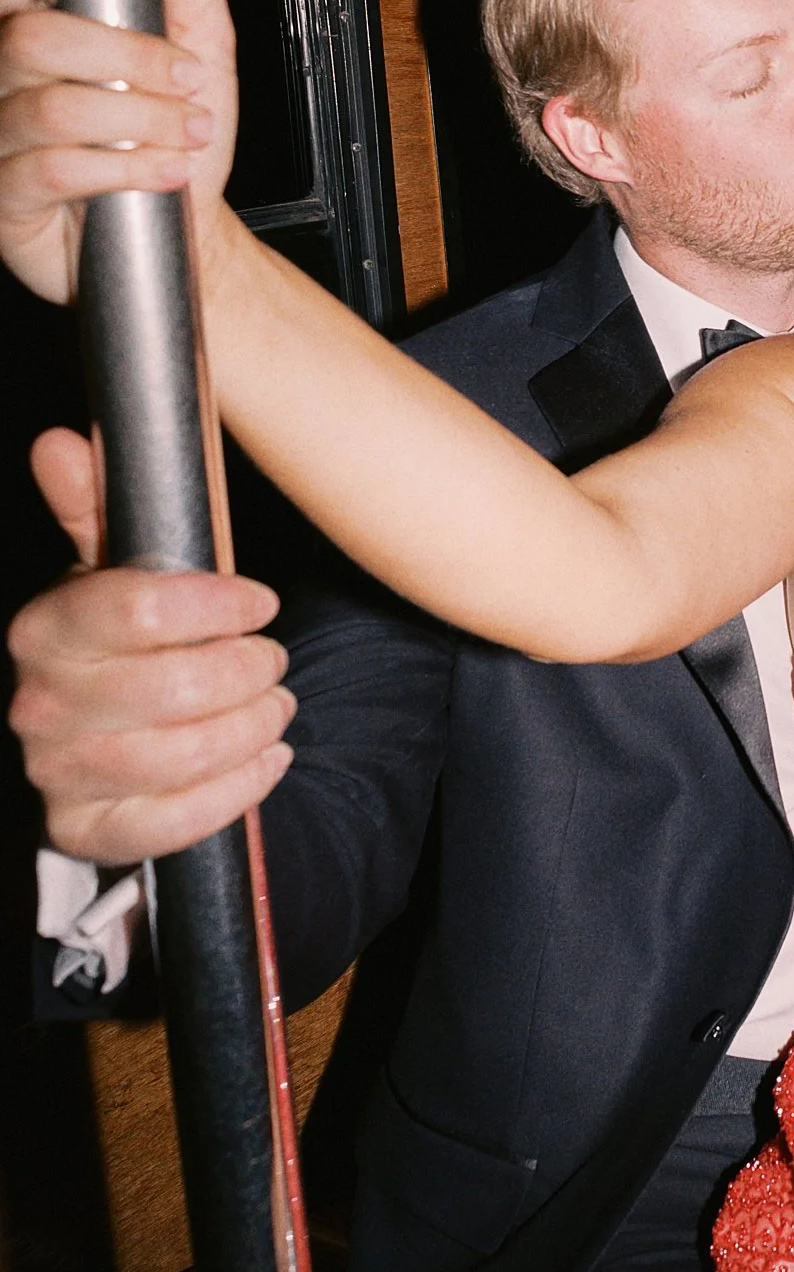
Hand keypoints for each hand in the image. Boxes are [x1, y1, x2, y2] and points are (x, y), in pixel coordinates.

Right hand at [0, 0, 238, 303]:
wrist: (183, 223)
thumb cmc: (177, 131)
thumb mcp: (201, 49)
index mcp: (39, 25)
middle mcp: (3, 75)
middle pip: (31, 39)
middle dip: (128, 56)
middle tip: (187, 77)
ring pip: (52, 107)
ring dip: (143, 119)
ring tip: (191, 131)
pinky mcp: (7, 195)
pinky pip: (53, 169)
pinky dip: (127, 168)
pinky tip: (167, 170)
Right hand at [7, 425, 293, 859]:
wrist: (119, 723)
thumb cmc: (134, 632)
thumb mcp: (119, 563)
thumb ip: (95, 505)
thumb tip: (60, 442)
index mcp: (44, 628)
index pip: (134, 610)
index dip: (214, 606)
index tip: (261, 602)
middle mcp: (38, 703)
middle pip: (167, 689)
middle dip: (245, 672)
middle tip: (275, 659)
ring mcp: (57, 772)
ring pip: (175, 757)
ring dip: (248, 728)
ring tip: (277, 704)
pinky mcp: (83, 829)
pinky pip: (167, 825)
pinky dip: (234, 792)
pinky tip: (270, 759)